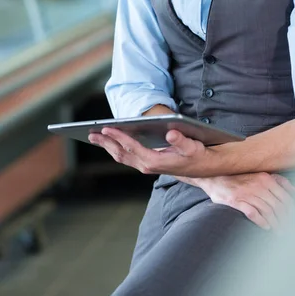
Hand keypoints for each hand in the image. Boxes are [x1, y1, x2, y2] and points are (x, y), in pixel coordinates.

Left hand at [88, 127, 215, 176]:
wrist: (203, 167)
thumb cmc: (197, 154)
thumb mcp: (192, 146)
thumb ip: (181, 141)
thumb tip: (171, 133)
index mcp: (155, 161)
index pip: (131, 147)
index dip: (118, 136)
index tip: (106, 127)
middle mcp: (147, 165)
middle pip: (121, 153)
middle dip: (106, 142)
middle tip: (91, 133)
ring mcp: (145, 165)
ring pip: (121, 156)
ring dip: (108, 146)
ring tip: (94, 136)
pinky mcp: (147, 163)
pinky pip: (126, 156)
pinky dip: (115, 148)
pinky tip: (110, 141)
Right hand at [196, 172, 294, 229]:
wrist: (215, 178)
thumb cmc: (240, 179)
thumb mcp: (261, 176)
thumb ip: (279, 181)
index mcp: (266, 178)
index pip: (285, 197)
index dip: (291, 211)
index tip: (292, 220)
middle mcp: (258, 185)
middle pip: (277, 206)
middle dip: (284, 220)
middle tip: (286, 230)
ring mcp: (247, 193)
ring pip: (267, 211)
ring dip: (275, 223)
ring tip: (278, 231)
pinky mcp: (236, 201)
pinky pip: (253, 213)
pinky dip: (261, 221)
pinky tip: (266, 226)